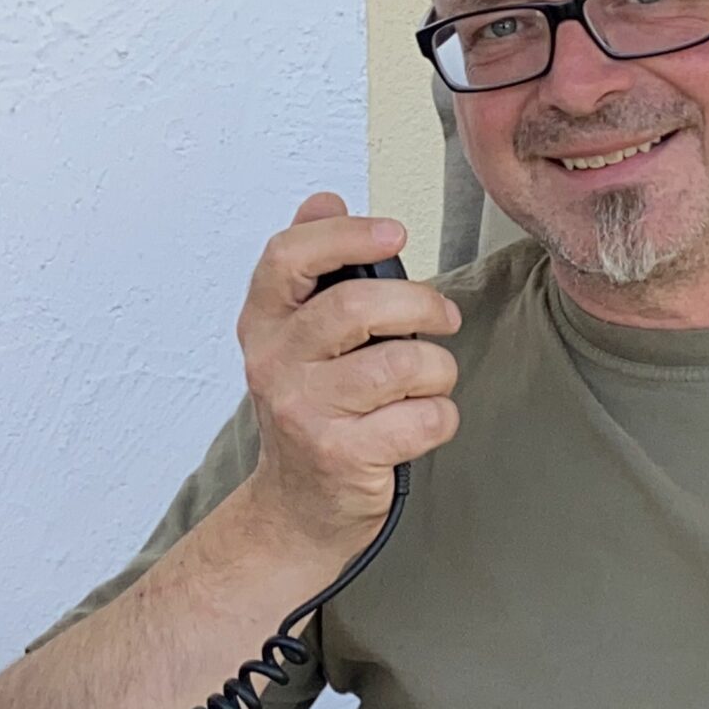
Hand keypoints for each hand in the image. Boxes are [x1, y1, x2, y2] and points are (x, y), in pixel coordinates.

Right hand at [235, 192, 461, 562]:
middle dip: (421, 304)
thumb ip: (313, 268)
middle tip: (445, 316)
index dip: (345, 234)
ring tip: (427, 380)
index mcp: (264, 323)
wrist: (296, 509)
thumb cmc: (311, 410)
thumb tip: (324, 199)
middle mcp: (275, 363)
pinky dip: (440, 417)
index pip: (288, 256)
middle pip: (356, 306)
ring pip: (402, 364)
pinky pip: (423, 417)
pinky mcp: (342, 455)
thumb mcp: (296, 336)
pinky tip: (418, 423)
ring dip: (437, 369)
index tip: (395, 232)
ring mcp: (305, 412)